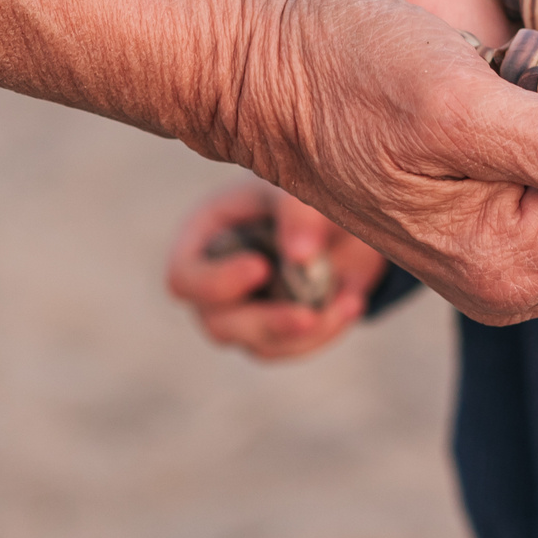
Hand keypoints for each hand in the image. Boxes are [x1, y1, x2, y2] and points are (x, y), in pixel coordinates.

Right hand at [166, 181, 383, 359]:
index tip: (262, 267)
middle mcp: (216, 282)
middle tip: (308, 315)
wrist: (341, 214)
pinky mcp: (276, 330)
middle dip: (268, 322)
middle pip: (219, 325)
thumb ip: (297, 214)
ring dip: (306, 333)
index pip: (184, 278)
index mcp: (204, 239)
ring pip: (259, 346)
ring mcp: (244, 312)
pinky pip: (292, 348)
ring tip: (349, 301)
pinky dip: (325, 332)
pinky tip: (352, 303)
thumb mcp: (298, 189)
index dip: (216, 283)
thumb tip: (301, 256)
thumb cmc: (305, 192)